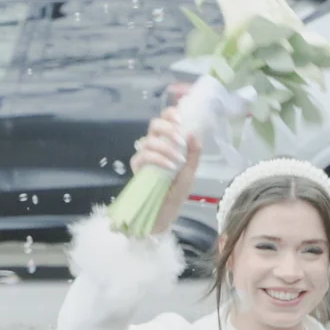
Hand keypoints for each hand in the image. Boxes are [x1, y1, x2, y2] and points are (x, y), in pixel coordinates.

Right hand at [132, 107, 203, 235]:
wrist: (163, 216)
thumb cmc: (176, 194)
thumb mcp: (190, 174)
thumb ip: (193, 154)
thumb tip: (193, 133)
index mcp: (168, 143)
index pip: (166, 120)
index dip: (171, 114)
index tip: (181, 119)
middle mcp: (154, 146)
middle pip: (154, 124)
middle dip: (167, 128)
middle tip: (179, 138)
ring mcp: (144, 156)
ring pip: (149, 140)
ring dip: (166, 148)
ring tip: (178, 162)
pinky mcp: (137, 168)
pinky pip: (143, 156)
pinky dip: (158, 159)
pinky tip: (169, 166)